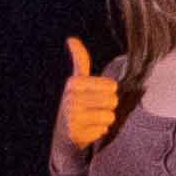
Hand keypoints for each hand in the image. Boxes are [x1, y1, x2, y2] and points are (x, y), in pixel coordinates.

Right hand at [56, 37, 120, 158]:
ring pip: (109, 116)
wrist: (63, 137)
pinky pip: (103, 130)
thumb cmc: (75, 105)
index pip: (111, 86)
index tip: (93, 96)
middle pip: (112, 101)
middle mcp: (70, 99)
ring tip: (90, 121)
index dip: (108, 92)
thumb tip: (71, 39)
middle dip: (107, 107)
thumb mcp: (76, 83)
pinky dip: (98, 132)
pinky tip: (87, 132)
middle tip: (93, 111)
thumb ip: (79, 61)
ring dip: (104, 120)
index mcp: (74, 83)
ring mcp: (72, 117)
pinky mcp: (76, 134)